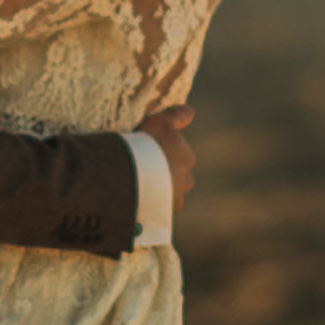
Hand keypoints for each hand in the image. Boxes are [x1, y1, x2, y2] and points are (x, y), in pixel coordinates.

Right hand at [141, 108, 195, 227]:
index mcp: (188, 157)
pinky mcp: (163, 212)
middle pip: (176, 176)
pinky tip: (139, 199)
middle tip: (143, 168)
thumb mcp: (161, 121)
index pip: (179, 155)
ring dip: (159, 190)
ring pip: (169, 193)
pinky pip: (158, 208)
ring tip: (139, 185)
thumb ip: (178, 116)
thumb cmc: (147, 142)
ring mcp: (175, 198)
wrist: (133, 170)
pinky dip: (152, 204)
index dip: (163, 152)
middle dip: (165, 174)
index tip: (148, 151)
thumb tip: (191, 111)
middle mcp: (187, 179)